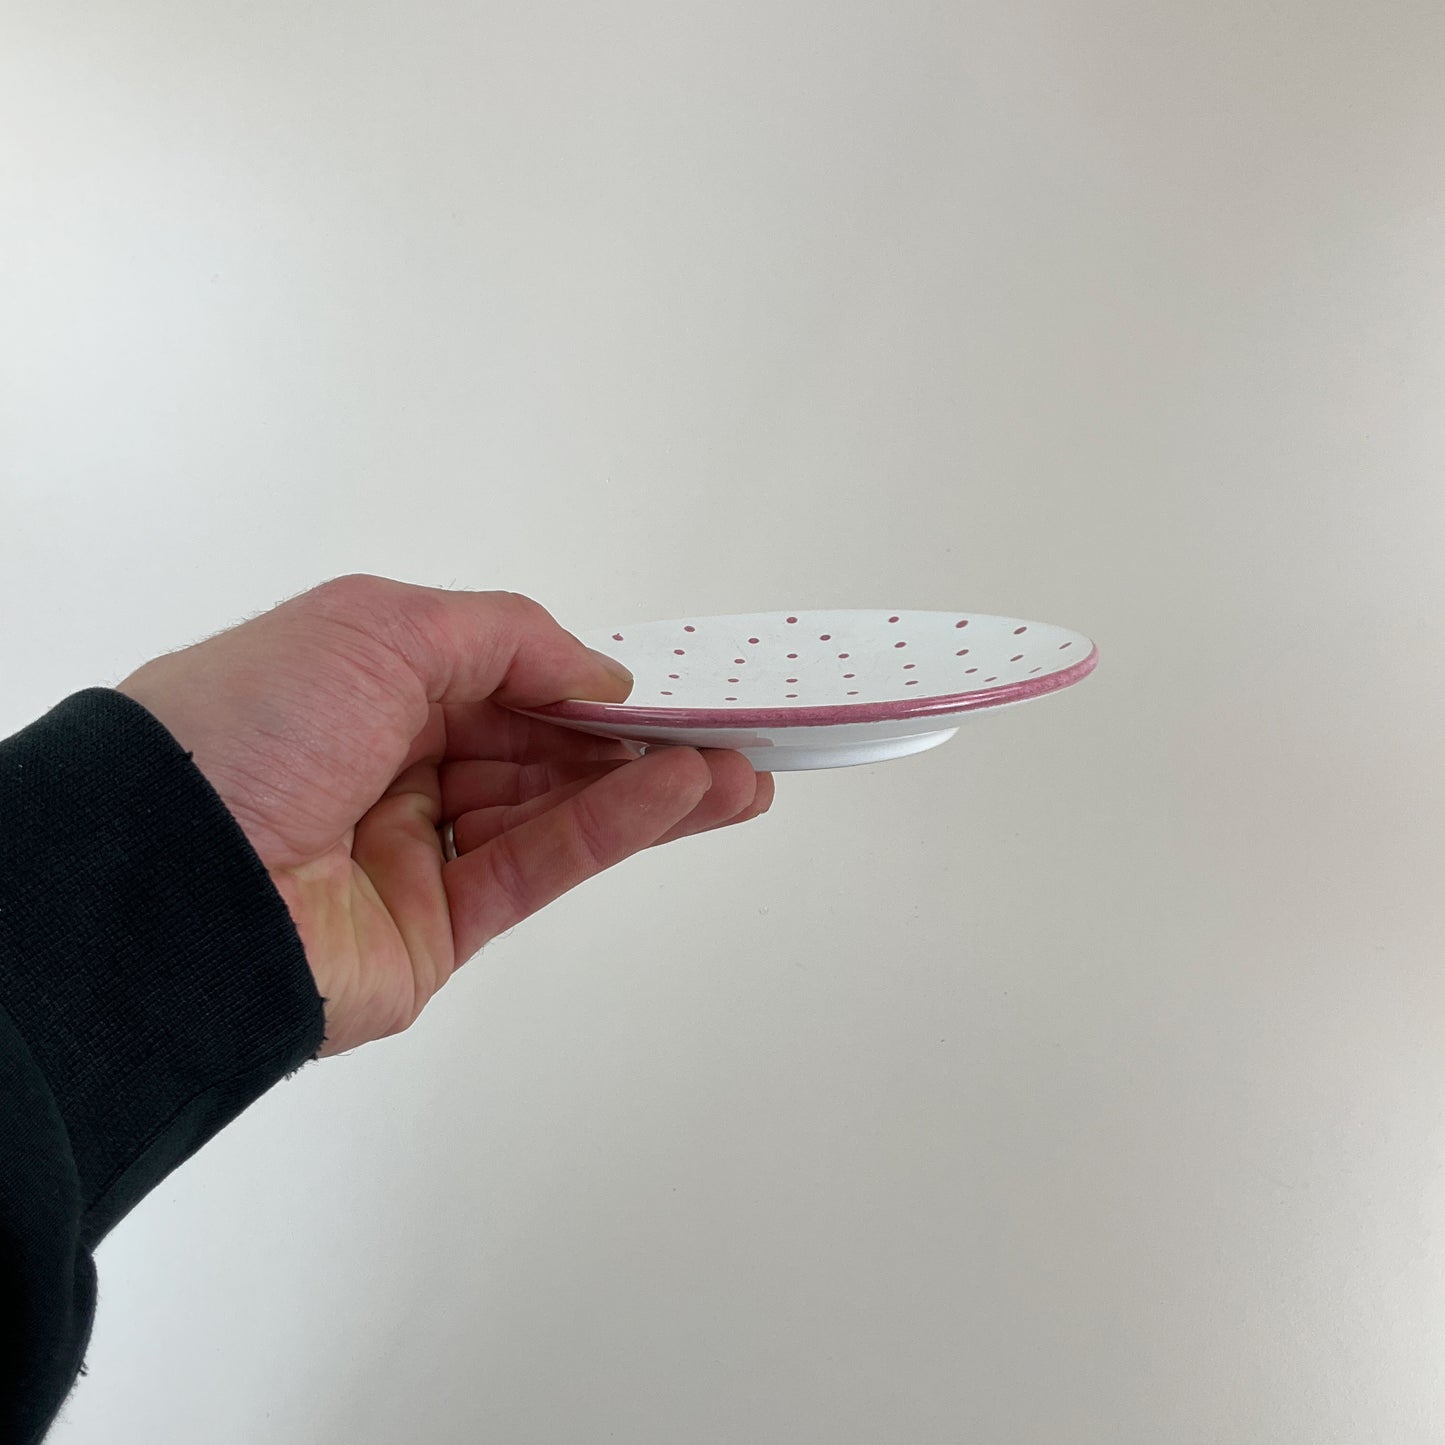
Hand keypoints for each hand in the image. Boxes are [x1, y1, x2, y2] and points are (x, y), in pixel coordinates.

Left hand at [118, 575, 773, 1053]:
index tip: (672, 680)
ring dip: (651, 787)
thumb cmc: (253, 728)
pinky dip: (614, 830)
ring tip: (740, 770)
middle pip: (541, 750)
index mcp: (367, 688)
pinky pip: (538, 868)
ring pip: (554, 812)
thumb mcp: (380, 627)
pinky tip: (684, 796)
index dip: (587, 680)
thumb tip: (600, 674)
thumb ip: (507, 637)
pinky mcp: (437, 931)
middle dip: (639, 739)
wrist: (169, 883)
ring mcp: (416, 853)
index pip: (503, 681)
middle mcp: (393, 768)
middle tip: (735, 728)